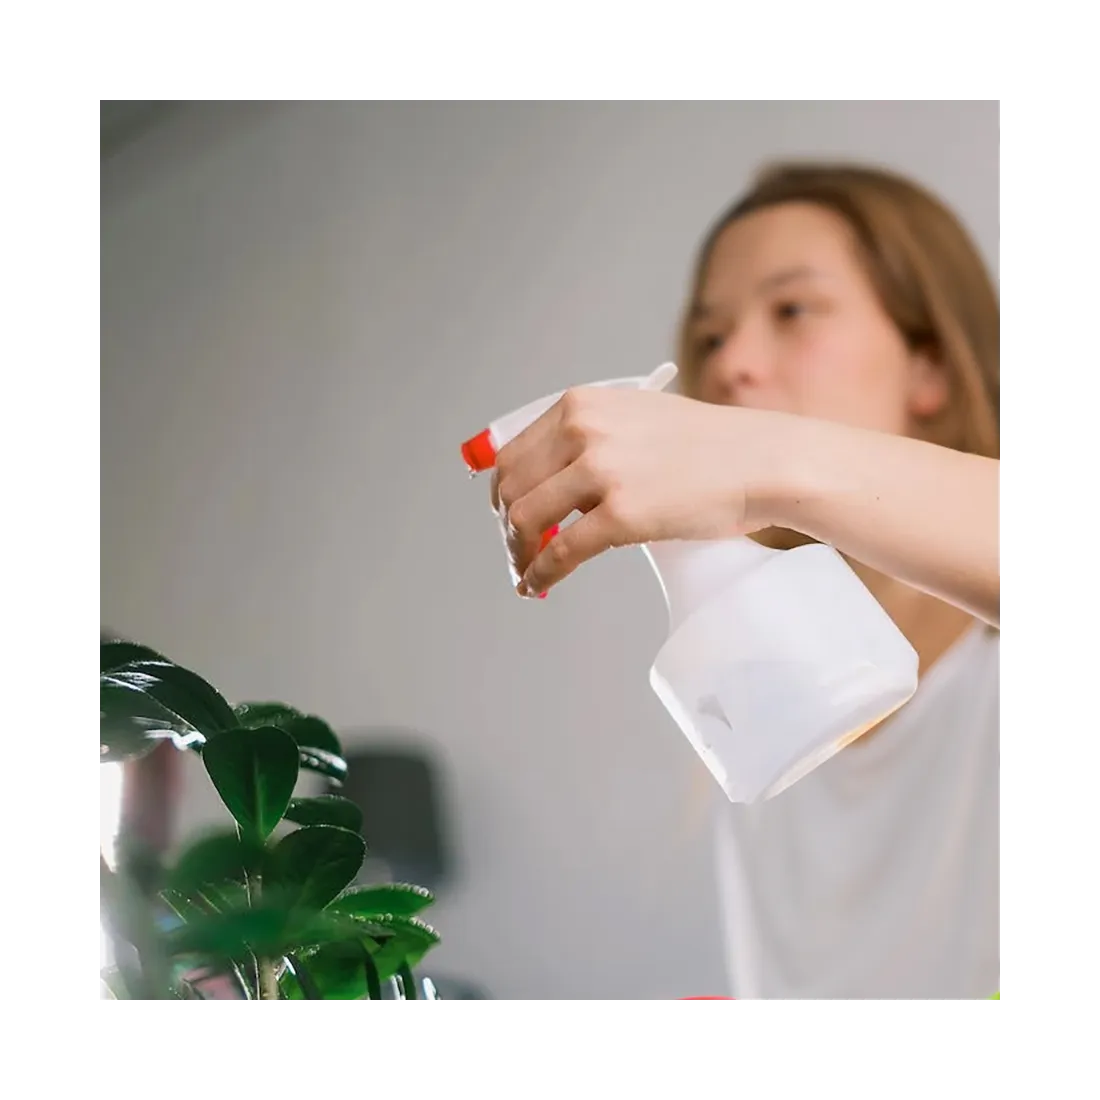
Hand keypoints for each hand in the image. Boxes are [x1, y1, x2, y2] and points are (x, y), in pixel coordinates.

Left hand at [490, 386, 782, 596]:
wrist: (761, 461)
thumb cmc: (709, 445)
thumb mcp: (637, 418)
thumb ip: (592, 440)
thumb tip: (553, 485)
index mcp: (581, 404)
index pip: (514, 452)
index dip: (504, 490)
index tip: (507, 512)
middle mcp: (583, 431)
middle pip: (512, 487)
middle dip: (507, 524)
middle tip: (517, 548)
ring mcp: (601, 472)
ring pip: (526, 520)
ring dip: (518, 552)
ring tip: (526, 570)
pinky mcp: (621, 514)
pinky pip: (560, 552)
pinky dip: (540, 573)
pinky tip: (538, 585)